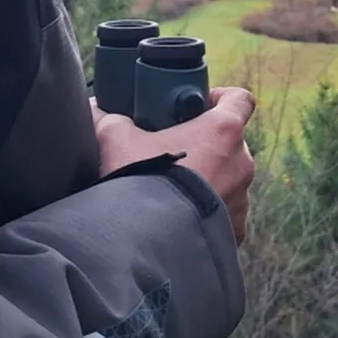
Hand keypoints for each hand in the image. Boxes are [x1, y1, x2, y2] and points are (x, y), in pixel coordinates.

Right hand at [90, 87, 256, 243]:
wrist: (149, 240)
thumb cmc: (141, 180)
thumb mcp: (117, 141)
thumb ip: (111, 119)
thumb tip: (96, 109)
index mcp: (223, 131)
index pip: (240, 100)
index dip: (221, 98)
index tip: (199, 106)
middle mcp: (241, 162)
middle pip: (231, 143)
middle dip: (207, 145)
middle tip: (176, 151)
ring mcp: (242, 198)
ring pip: (229, 180)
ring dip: (209, 181)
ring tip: (176, 190)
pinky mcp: (236, 230)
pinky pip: (226, 215)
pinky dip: (208, 214)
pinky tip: (181, 218)